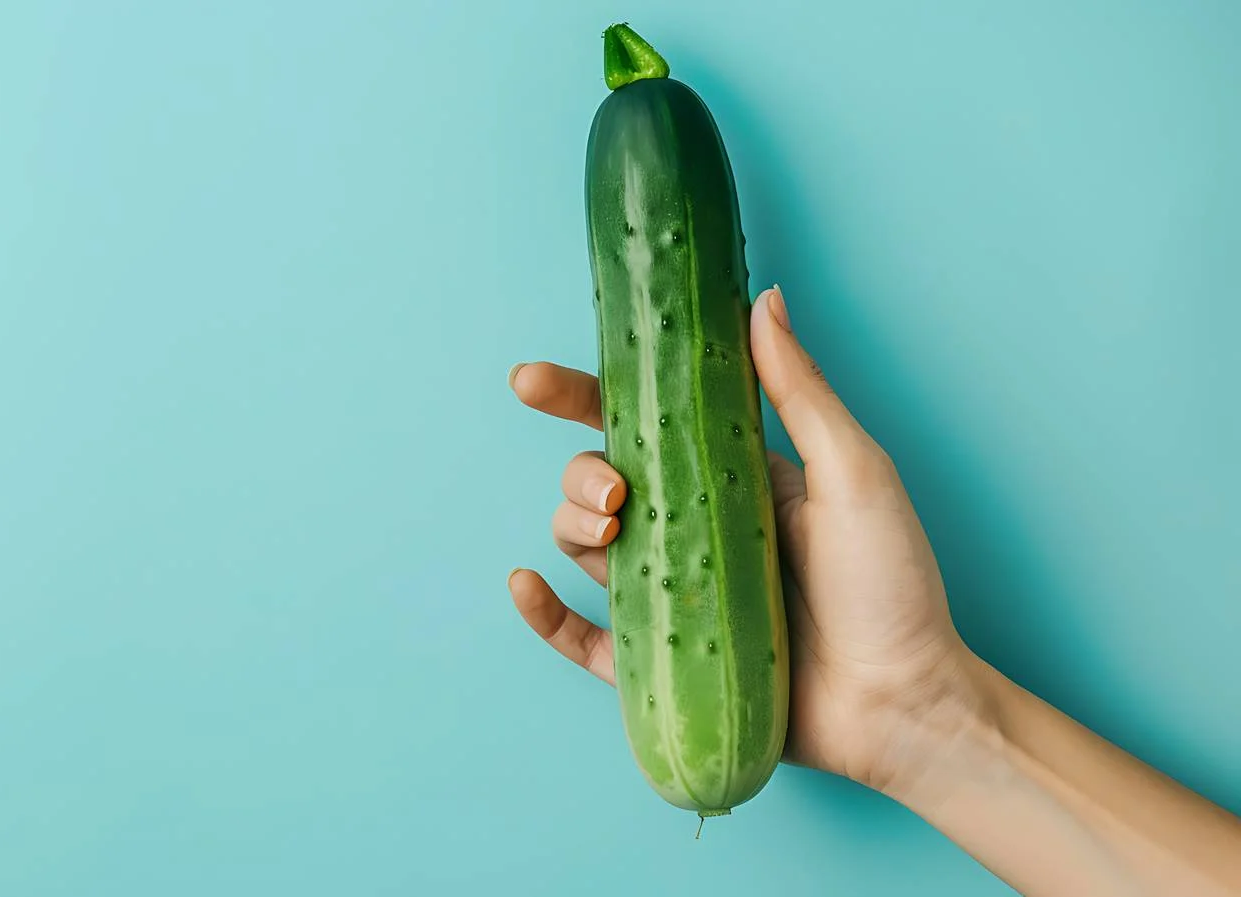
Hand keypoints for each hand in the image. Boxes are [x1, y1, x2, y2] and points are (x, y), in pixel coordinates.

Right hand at [507, 285, 981, 793]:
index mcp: (732, 478)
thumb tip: (762, 299)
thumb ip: (800, 390)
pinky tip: (524, 586)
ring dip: (570, 526)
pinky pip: (585, 639)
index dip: (580, 398)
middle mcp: (694, 532)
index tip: (533, 384)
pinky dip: (544, 615)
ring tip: (610, 531)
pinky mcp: (664, 662)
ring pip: (586, 547)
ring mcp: (673, 596)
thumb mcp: (853, 472)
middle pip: (601, 481)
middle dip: (582, 472)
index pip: (642, 424)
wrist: (903, 703)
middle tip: (617, 491)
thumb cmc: (892, 587)